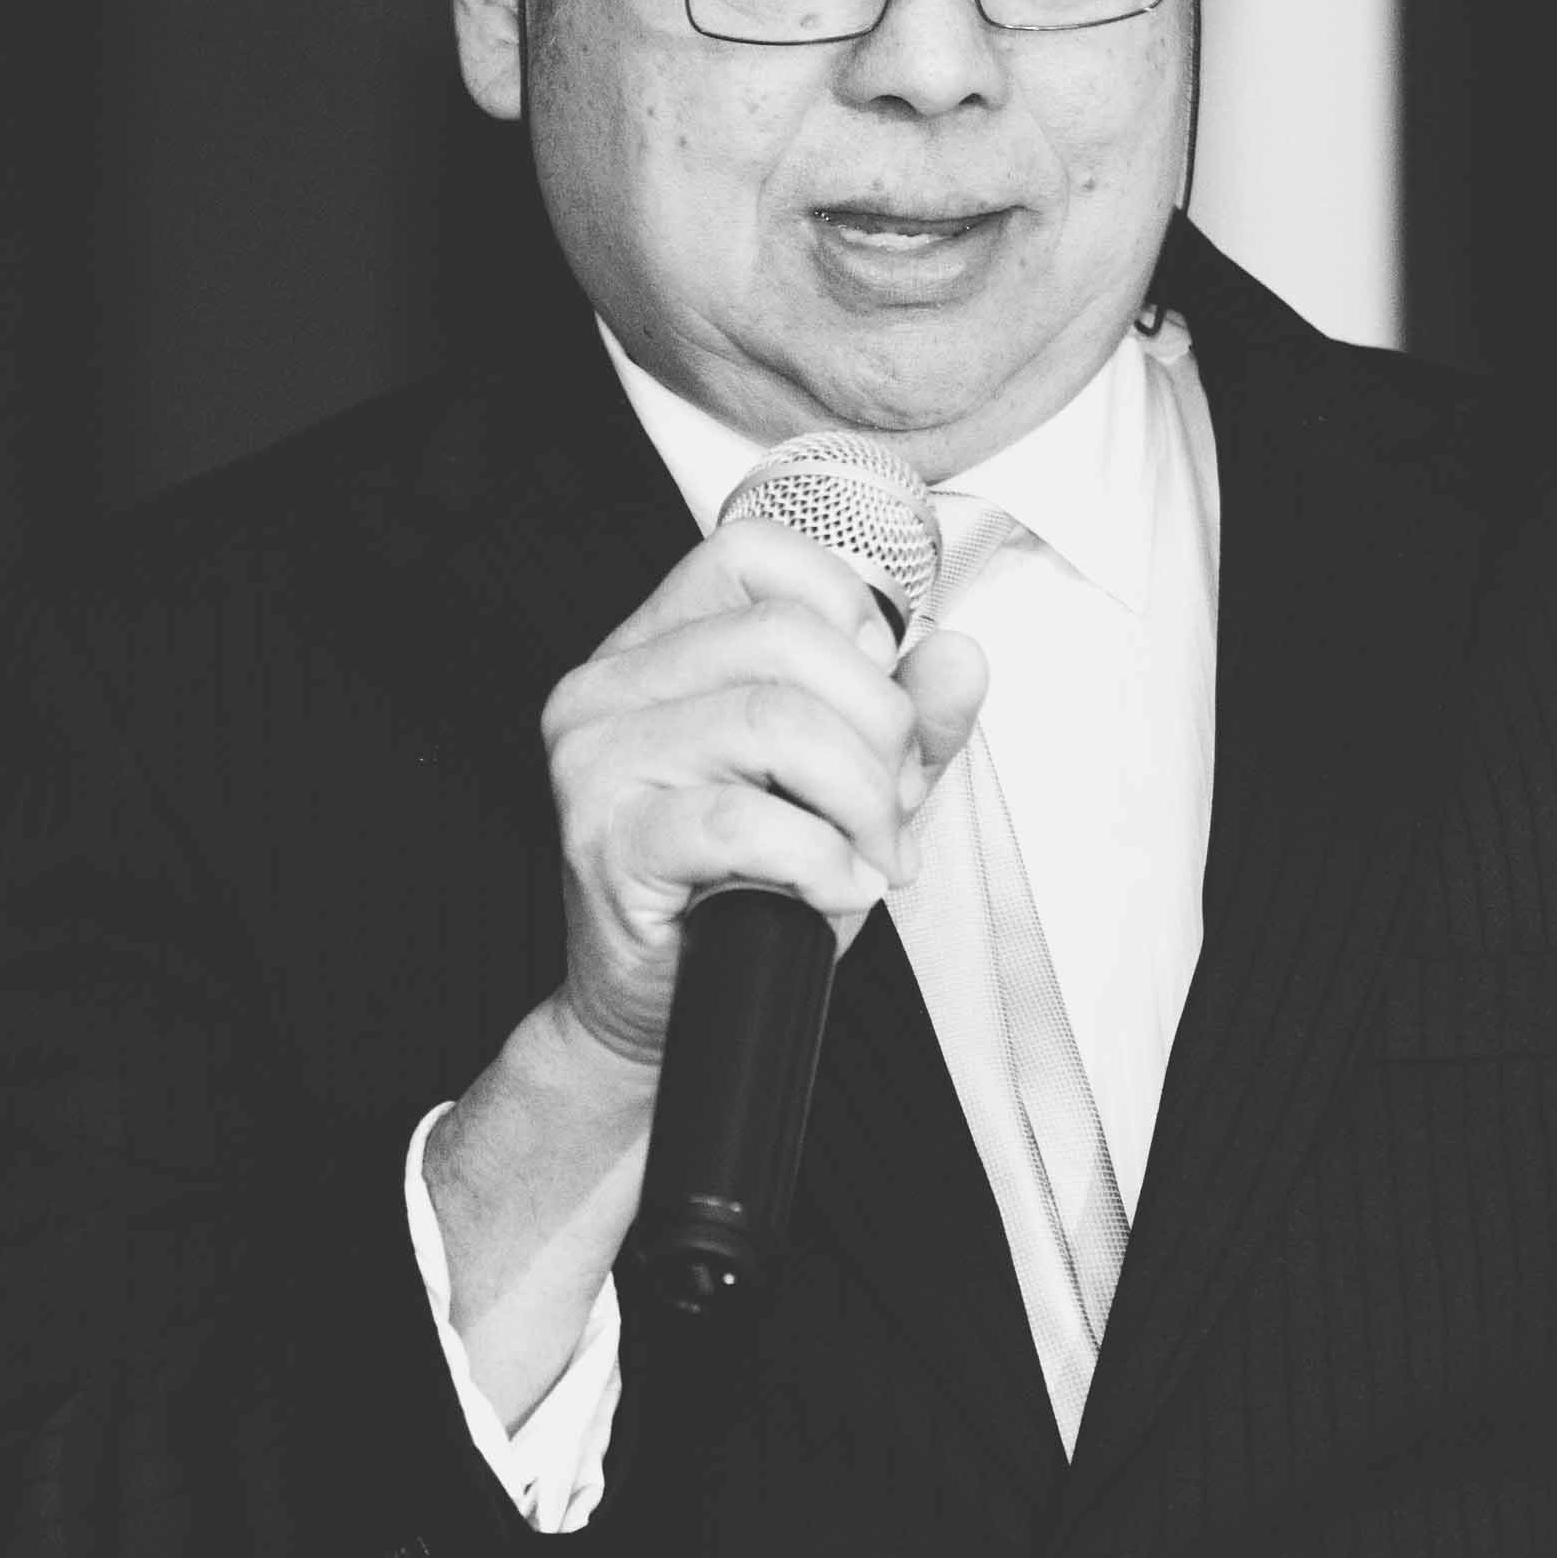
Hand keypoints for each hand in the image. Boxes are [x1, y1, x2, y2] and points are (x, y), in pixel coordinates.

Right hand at [534, 517, 987, 1071]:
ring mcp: (599, 759)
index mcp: (658, 647)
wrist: (665, 1003)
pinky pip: (744, 821)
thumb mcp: (843, 785)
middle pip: (783, 636)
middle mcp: (612, 685)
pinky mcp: (608, 839)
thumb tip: (956, 660)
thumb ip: (905, 718)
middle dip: (875, 724)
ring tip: (870, 852)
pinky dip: (821, 858)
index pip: (754, 553)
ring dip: (860, 799)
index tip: (876, 689)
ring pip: (774, 721)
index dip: (844, 610)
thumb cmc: (740, 887)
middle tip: (890, 800)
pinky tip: (836, 886)